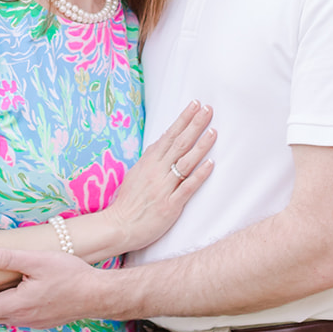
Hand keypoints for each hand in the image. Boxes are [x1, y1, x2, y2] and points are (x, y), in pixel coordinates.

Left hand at [0, 247, 122, 328]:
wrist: (99, 294)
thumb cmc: (71, 276)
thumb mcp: (37, 261)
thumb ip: (8, 259)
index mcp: (16, 305)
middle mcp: (21, 318)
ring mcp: (33, 322)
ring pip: (3, 316)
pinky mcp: (43, 320)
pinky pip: (17, 316)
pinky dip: (6, 306)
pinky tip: (10, 292)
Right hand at [106, 100, 215, 252]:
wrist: (119, 227)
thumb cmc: (128, 202)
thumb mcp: (136, 174)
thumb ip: (150, 159)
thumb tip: (162, 142)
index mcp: (148, 162)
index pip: (169, 135)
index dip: (183, 119)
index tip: (194, 105)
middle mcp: (156, 172)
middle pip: (179, 144)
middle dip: (195, 125)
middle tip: (208, 109)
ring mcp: (164, 188)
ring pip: (185, 162)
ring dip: (201, 146)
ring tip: (213, 131)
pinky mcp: (170, 205)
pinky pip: (187, 187)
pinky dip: (199, 175)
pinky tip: (211, 164)